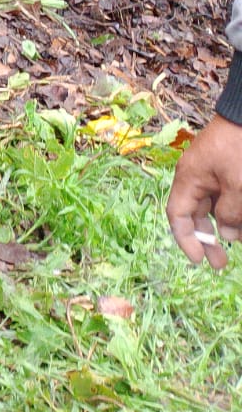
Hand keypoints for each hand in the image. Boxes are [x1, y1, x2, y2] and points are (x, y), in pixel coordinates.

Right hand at [168, 114, 241, 268]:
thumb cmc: (240, 148)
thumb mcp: (237, 185)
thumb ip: (230, 212)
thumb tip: (226, 233)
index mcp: (189, 178)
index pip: (178, 215)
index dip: (186, 239)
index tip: (200, 260)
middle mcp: (196, 177)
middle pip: (195, 214)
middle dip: (208, 239)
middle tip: (222, 263)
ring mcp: (213, 174)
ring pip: (213, 208)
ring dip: (225, 227)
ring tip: (239, 242)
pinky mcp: (228, 171)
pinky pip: (226, 198)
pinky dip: (233, 212)